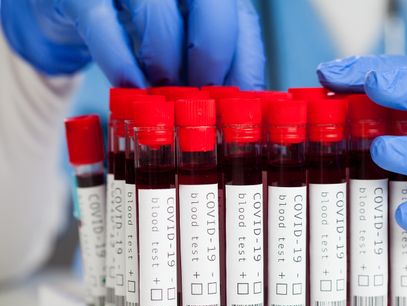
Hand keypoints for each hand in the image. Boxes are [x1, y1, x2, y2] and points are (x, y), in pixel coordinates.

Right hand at [0, 0, 264, 87]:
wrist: (73, 3)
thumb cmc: (137, 25)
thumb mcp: (181, 42)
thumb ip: (209, 65)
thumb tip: (239, 108)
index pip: (244, 23)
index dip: (246, 68)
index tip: (241, 108)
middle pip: (214, 8)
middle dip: (212, 58)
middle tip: (203, 97)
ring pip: (160, 16)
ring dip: (166, 66)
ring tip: (164, 98)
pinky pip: (103, 25)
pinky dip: (120, 62)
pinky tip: (130, 87)